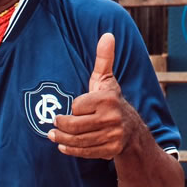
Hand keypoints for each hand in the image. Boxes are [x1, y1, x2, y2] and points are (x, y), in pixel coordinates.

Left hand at [49, 33, 137, 159]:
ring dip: (62, 140)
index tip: (73, 108)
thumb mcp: (106, 80)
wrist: (132, 130)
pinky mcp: (110, 150)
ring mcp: (112, 136)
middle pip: (75, 125)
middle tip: (53, 125)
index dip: (73, 108)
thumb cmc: (111, 101)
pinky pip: (85, 152)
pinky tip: (63, 146)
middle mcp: (112, 118)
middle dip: (61, 126)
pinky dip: (71, 150)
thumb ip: (104, 58)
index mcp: (108, 99)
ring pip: (78, 140)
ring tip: (53, 136)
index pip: (77, 106)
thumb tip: (107, 34)